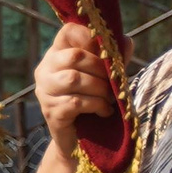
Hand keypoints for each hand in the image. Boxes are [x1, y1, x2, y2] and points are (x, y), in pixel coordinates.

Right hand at [35, 21, 115, 161]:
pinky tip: (104, 111)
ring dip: (100, 89)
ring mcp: (44, 91)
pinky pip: (75, 102)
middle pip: (74, 57)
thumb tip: (127, 40)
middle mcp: (46, 69)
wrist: (82, 141)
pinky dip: (96, 105)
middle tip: (112, 83)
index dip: (89, 35)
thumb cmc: (94, 102)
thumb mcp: (107, 77)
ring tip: (109, 99)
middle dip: (101, 69)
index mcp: (59, 54)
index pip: (68, 31)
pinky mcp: (50, 111)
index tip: (106, 49)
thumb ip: (115, 58)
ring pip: (74, 79)